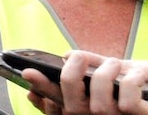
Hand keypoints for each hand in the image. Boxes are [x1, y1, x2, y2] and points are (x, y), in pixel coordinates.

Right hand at [25, 51, 147, 114]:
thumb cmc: (138, 90)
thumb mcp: (112, 76)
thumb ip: (88, 69)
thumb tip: (65, 56)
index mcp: (84, 109)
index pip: (56, 101)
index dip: (40, 87)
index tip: (28, 72)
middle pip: (71, 100)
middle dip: (72, 74)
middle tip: (78, 57)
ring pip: (99, 100)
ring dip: (105, 73)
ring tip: (114, 63)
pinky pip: (128, 101)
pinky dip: (131, 80)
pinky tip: (137, 75)